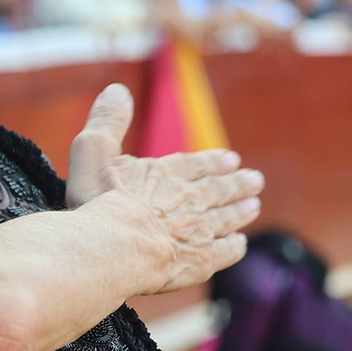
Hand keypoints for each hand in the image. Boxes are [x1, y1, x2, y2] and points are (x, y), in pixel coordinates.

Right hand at [67, 85, 262, 293]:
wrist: (117, 245)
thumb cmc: (101, 200)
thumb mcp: (95, 151)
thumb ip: (108, 121)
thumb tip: (117, 89)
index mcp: (166, 173)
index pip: (195, 164)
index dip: (213, 162)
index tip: (231, 160)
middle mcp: (190, 199)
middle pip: (217, 190)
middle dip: (236, 184)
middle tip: (256, 180)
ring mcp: (198, 231)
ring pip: (226, 218)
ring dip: (240, 212)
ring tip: (253, 207)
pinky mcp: (201, 261)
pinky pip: (225, 252)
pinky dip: (234, 246)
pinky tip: (238, 244)